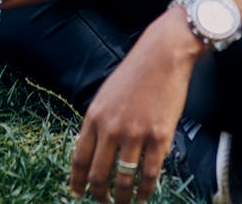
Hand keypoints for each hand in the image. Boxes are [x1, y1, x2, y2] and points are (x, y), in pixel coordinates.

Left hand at [70, 9, 204, 203]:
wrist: (163, 54)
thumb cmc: (137, 72)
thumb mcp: (107, 94)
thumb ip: (99, 122)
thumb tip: (94, 152)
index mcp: (95, 115)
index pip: (80, 158)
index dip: (77, 182)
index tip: (78, 195)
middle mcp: (111, 127)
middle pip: (99, 175)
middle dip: (99, 196)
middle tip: (103, 203)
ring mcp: (135, 133)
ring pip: (123, 179)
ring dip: (122, 199)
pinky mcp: (159, 137)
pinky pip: (149, 174)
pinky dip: (145, 191)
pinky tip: (144, 197)